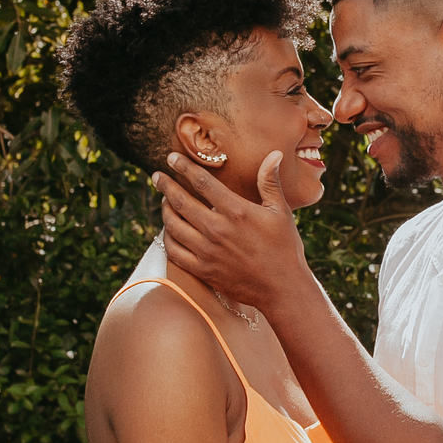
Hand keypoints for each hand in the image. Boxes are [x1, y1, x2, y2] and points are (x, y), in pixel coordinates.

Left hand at [153, 151, 309, 312]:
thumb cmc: (285, 248)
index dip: (184, 167)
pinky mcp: (203, 270)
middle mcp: (218, 230)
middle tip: (157, 176)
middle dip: (165, 185)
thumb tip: (273, 153)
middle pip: (181, 201)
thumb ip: (270, 182)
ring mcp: (207, 252)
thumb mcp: (281, 212)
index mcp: (236, 211)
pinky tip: (169, 231)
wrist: (282, 288)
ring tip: (164, 202)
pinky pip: (174, 251)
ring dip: (165, 210)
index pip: (202, 182)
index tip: (171, 157)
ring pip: (173, 226)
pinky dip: (167, 238)